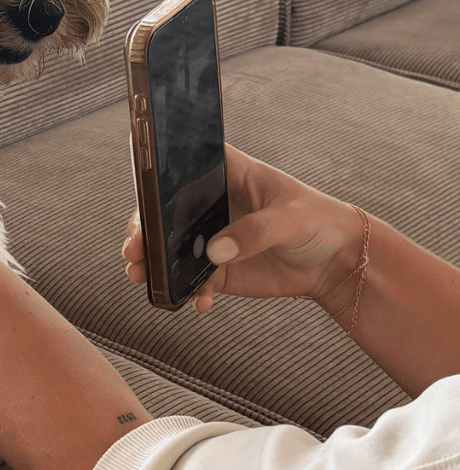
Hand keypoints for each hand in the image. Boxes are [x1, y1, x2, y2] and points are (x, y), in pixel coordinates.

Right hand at [122, 145, 365, 314]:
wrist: (336, 262)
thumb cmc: (319, 221)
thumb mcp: (290, 218)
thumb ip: (254, 231)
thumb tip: (214, 251)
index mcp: (226, 174)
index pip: (182, 167)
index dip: (156, 179)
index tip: (142, 200)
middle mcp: (209, 204)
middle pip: (163, 211)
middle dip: (142, 230)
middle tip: (133, 249)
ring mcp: (209, 238)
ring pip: (168, 248)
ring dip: (152, 263)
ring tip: (143, 277)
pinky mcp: (215, 269)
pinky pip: (190, 280)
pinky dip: (187, 292)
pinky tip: (197, 301)